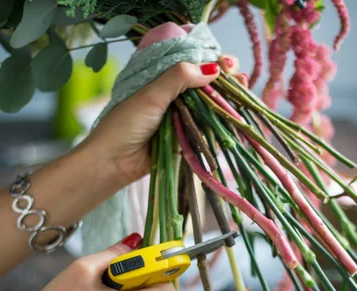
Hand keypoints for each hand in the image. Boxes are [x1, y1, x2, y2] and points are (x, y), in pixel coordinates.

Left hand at [85, 55, 248, 185]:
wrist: (112, 163)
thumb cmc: (125, 125)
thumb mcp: (151, 95)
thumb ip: (179, 78)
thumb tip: (214, 68)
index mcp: (163, 80)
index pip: (193, 65)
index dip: (212, 62)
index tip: (227, 63)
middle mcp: (175, 98)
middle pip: (207, 86)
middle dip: (226, 81)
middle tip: (239, 78)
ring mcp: (182, 120)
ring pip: (211, 108)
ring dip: (228, 102)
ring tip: (243, 95)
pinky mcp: (187, 141)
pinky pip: (209, 131)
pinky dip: (223, 125)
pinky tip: (236, 119)